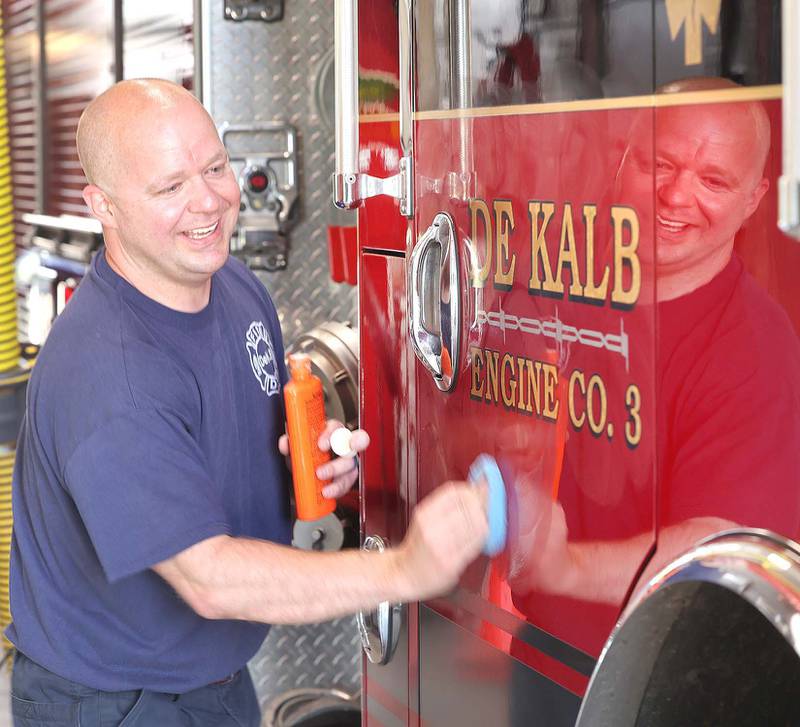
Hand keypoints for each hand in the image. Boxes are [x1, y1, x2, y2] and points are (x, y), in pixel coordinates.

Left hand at [278, 420, 370, 498]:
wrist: (305, 473)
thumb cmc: (306, 454)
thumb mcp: (296, 448)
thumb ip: (291, 443)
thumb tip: (285, 443)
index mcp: (330, 432)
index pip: (335, 427)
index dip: (330, 435)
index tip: (321, 445)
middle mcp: (342, 445)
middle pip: (348, 450)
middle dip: (335, 463)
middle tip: (319, 472)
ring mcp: (347, 462)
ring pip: (349, 468)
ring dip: (335, 479)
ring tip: (322, 487)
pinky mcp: (347, 478)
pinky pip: (346, 484)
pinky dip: (336, 490)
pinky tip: (327, 492)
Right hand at [396, 481, 488, 600]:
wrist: (405, 574)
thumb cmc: (418, 546)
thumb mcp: (425, 518)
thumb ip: (447, 504)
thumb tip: (475, 487)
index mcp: (424, 514)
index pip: (453, 492)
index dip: (471, 489)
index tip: (479, 489)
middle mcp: (431, 529)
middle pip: (468, 507)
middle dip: (482, 504)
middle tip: (485, 506)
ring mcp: (441, 547)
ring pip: (476, 525)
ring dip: (485, 520)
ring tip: (483, 520)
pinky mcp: (451, 564)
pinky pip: (475, 545)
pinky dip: (481, 537)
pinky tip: (479, 535)